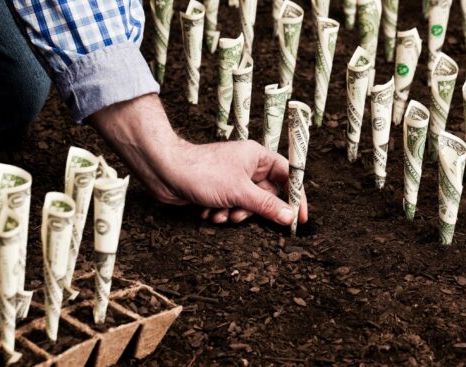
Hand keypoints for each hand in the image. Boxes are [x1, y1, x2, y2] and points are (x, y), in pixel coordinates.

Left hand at [167, 140, 307, 224]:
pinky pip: (232, 206)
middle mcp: (248, 166)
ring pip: (248, 204)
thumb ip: (267, 206)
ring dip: (236, 214)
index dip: (296, 196)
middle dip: (254, 210)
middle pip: (267, 194)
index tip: (300, 217)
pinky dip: (223, 213)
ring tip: (221, 213)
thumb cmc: (202, 172)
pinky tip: (208, 212)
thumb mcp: (239, 192)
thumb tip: (289, 217)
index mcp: (258, 157)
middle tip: (243, 216)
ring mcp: (233, 178)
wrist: (165, 172)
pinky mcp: (219, 190)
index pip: (288, 175)